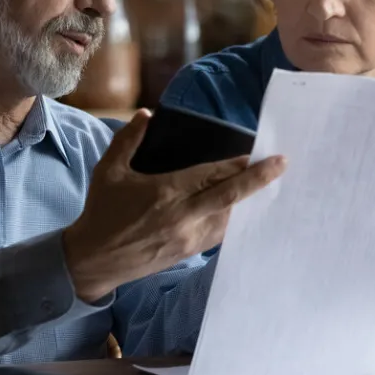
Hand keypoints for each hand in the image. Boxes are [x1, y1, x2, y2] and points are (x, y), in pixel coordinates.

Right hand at [62, 109, 286, 301]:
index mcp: (166, 193)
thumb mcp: (109, 171)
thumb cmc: (101, 212)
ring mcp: (188, 238)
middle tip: (281, 165)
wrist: (92, 260)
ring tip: (268, 186)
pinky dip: (233, 221)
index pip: (211, 176)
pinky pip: (218, 235)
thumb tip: (147, 113)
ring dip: (249, 202)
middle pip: (230, 196)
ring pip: (229, 218)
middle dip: (259, 180)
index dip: (237, 165)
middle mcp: (183, 216)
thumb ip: (128, 139)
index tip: (257, 153)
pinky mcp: (187, 253)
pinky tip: (242, 210)